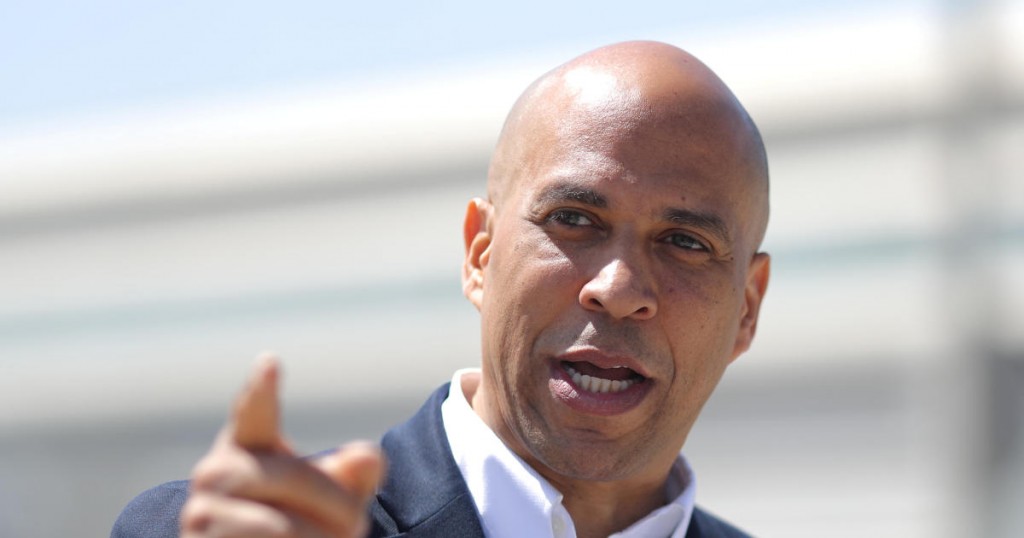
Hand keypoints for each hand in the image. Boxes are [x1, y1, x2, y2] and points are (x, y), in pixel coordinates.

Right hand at [180, 355, 385, 536]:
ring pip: (279, 526)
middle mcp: (216, 471)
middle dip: (336, 505)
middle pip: (291, 477)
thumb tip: (368, 457)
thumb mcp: (333, 499)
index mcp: (247, 442)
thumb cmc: (300, 521)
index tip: (270, 362)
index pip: (254, 412)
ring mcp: (200, 512)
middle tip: (358, 526)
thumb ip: (354, 476)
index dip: (262, 390)